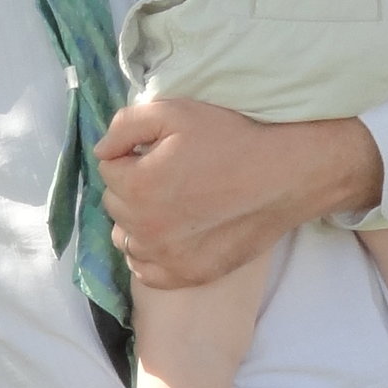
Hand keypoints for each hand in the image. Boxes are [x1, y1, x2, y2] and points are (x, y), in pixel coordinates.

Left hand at [96, 94, 383, 289]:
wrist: (285, 175)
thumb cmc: (231, 139)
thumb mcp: (174, 112)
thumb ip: (125, 125)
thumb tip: (101, 150)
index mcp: (136, 186)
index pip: (108, 169)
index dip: (132, 155)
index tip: (160, 151)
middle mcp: (144, 228)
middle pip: (115, 204)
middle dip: (133, 186)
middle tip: (171, 174)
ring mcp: (166, 257)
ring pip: (127, 238)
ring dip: (139, 221)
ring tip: (172, 203)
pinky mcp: (187, 275)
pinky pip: (146, 270)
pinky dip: (151, 253)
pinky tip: (172, 234)